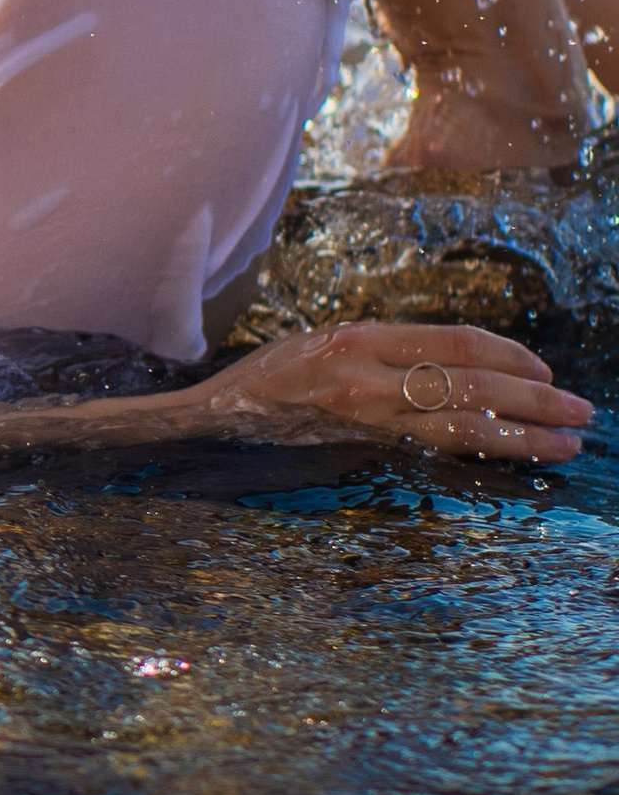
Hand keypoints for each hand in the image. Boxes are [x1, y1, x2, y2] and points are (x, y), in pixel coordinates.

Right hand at [197, 321, 592, 462]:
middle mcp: (364, 375)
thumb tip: (456, 361)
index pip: (454, 342)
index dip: (510, 356)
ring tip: (568, 441)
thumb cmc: (267, 379)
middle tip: (581, 410)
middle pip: (471, 383)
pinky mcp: (360, 451)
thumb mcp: (321, 343)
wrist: (213, 419)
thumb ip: (382, 349)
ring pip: (462, 423)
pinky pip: (434, 451)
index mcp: (357, 337)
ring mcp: (363, 418)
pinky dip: (484, 452)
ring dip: (525, 433)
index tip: (544, 370)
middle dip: (536, 397)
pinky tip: (515, 457)